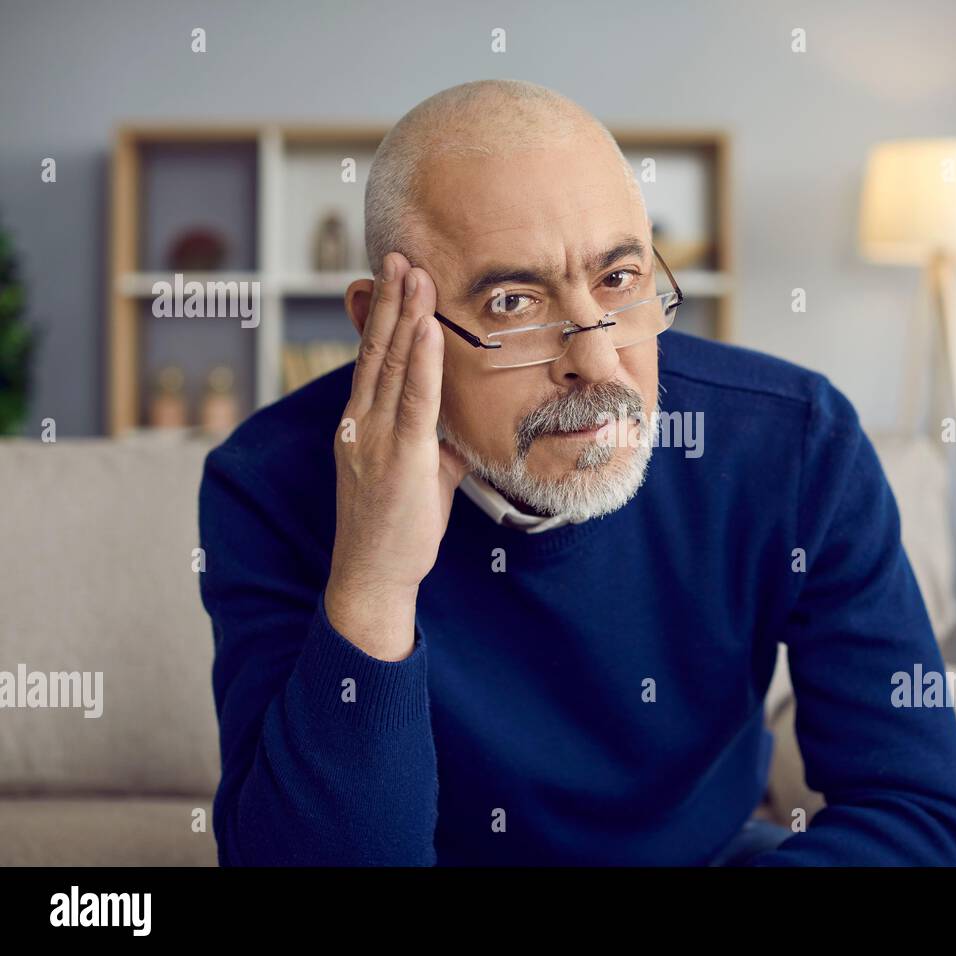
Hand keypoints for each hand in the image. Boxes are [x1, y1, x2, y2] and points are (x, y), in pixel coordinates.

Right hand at [324, 252, 468, 660]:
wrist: (373, 576)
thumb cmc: (397, 527)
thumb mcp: (419, 471)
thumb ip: (434, 437)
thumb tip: (461, 417)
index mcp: (362, 422)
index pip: (372, 357)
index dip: (384, 314)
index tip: (395, 276)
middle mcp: (361, 421)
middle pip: (377, 349)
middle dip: (392, 298)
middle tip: (401, 253)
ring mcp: (376, 438)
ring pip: (392, 364)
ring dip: (406, 314)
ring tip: (415, 272)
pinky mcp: (400, 458)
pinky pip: (415, 400)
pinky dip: (422, 361)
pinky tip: (428, 328)